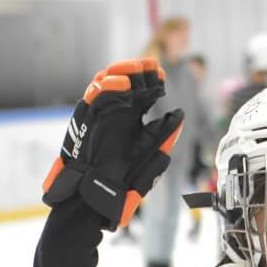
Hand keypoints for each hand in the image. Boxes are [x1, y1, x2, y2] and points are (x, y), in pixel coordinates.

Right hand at [41, 58, 185, 229]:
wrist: (98, 198)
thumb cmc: (122, 182)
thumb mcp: (149, 157)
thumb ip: (163, 136)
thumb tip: (179, 115)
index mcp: (133, 119)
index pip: (143, 90)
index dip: (152, 79)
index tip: (162, 76)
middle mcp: (117, 113)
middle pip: (126, 80)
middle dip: (138, 70)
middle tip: (151, 68)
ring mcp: (101, 114)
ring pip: (107, 81)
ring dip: (122, 72)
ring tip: (136, 71)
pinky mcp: (87, 120)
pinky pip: (95, 98)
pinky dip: (107, 88)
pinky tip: (122, 86)